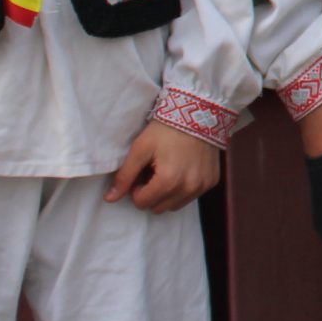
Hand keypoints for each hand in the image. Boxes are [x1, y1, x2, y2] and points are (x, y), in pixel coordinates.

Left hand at [106, 120, 221, 213]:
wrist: (198, 112)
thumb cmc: (165, 129)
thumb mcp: (140, 149)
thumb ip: (124, 176)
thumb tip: (109, 199)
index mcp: (168, 181)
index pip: (142, 203)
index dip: (136, 188)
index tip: (142, 171)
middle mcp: (188, 188)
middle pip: (158, 208)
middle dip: (151, 194)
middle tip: (153, 171)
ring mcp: (202, 186)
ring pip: (174, 206)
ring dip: (167, 194)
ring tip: (167, 171)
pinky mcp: (212, 182)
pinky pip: (191, 196)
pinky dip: (183, 189)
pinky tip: (182, 169)